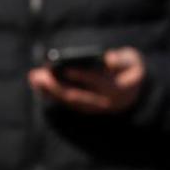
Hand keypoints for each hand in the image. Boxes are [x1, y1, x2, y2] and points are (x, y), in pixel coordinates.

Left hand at [28, 48, 145, 114]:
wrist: (135, 93)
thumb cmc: (130, 69)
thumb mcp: (132, 61)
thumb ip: (122, 60)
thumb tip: (108, 59)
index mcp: (118, 89)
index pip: (98, 82)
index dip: (81, 76)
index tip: (65, 68)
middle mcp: (104, 103)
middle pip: (77, 95)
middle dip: (56, 85)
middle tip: (39, 74)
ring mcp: (93, 109)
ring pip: (69, 101)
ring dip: (49, 91)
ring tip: (34, 77)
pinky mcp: (84, 109)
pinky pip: (66, 102)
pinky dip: (52, 94)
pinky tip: (39, 85)